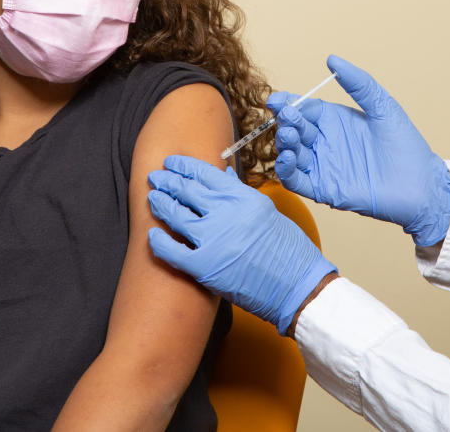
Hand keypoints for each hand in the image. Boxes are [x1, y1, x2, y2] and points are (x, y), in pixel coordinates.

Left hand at [147, 155, 336, 334]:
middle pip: (186, 190)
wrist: (297, 286)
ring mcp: (213, 240)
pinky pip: (172, 251)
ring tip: (152, 197)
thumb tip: (222, 174)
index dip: (184, 166)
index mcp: (242, 197)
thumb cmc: (287, 250)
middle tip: (155, 177)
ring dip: (160, 204)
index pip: (205, 173)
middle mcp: (226, 214)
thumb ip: (240, 193)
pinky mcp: (204, 267)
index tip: (172, 163)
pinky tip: (151, 235)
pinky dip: (158, 242)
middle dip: (167, 181)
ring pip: (176, 215)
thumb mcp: (266, 211)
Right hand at [269, 54, 449, 246]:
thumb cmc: (405, 144)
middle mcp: (324, 142)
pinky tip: (287, 158)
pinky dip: (286, 170)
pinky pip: (296, 180)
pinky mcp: (323, 189)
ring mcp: (323, 166)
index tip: (277, 99)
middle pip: (294, 129)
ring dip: (284, 143)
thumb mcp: (383, 107)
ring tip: (289, 135)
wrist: (421, 184)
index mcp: (335, 120)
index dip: (288, 103)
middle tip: (287, 116)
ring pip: (291, 152)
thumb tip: (332, 59)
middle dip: (286, 121)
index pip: (303, 109)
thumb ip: (358, 84)